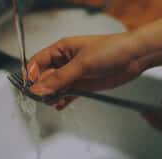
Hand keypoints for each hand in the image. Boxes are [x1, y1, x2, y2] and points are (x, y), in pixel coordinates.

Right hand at [26, 33, 144, 108]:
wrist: (134, 57)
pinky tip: (60, 105)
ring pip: (55, 88)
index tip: (27, 87)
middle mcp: (65, 62)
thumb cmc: (110, 50)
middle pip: (45, 77)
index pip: (38, 62)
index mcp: (61, 50)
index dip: (31, 75)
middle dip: (41, 88)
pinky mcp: (82, 85)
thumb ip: (59, 79)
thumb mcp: (81, 64)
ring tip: (53, 102)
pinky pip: (67, 94)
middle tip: (42, 98)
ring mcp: (73, 75)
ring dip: (52, 96)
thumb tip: (38, 89)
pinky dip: (62, 100)